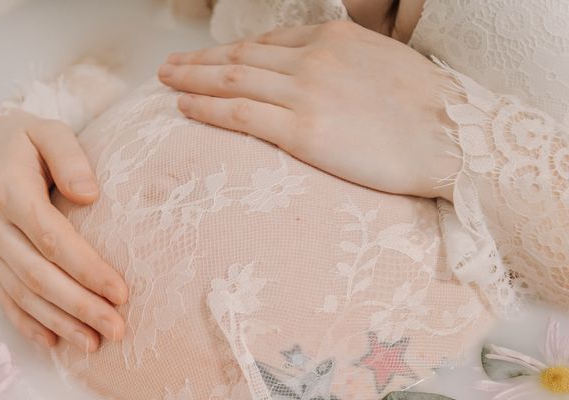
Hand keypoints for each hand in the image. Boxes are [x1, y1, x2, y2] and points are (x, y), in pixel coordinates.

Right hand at [0, 108, 127, 350]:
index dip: (86, 269)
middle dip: (80, 306)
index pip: (52, 239)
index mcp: (9, 192)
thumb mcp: (49, 131)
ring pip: (23, 295)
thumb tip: (90, 194)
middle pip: (39, 276)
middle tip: (117, 329)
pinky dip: (28, 325)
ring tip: (94, 344)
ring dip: (59, 323)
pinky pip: (5, 301)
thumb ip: (69, 157)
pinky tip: (53, 344)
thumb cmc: (28, 141)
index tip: (120, 292)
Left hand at [158, 21, 460, 199]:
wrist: (457, 137)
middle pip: (240, 56)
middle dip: (199, 60)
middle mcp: (313, 59)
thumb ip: (344, 64)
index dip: (231, 52)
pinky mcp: (304, 131)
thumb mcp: (383, 65)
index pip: (267, 42)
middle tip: (169, 65)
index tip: (210, 59)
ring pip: (232, 79)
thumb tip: (321, 78)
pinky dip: (207, 107)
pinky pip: (241, 114)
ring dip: (192, 78)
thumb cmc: (429, 110)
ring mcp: (306, 93)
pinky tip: (184, 106)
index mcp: (333, 38)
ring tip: (165, 81)